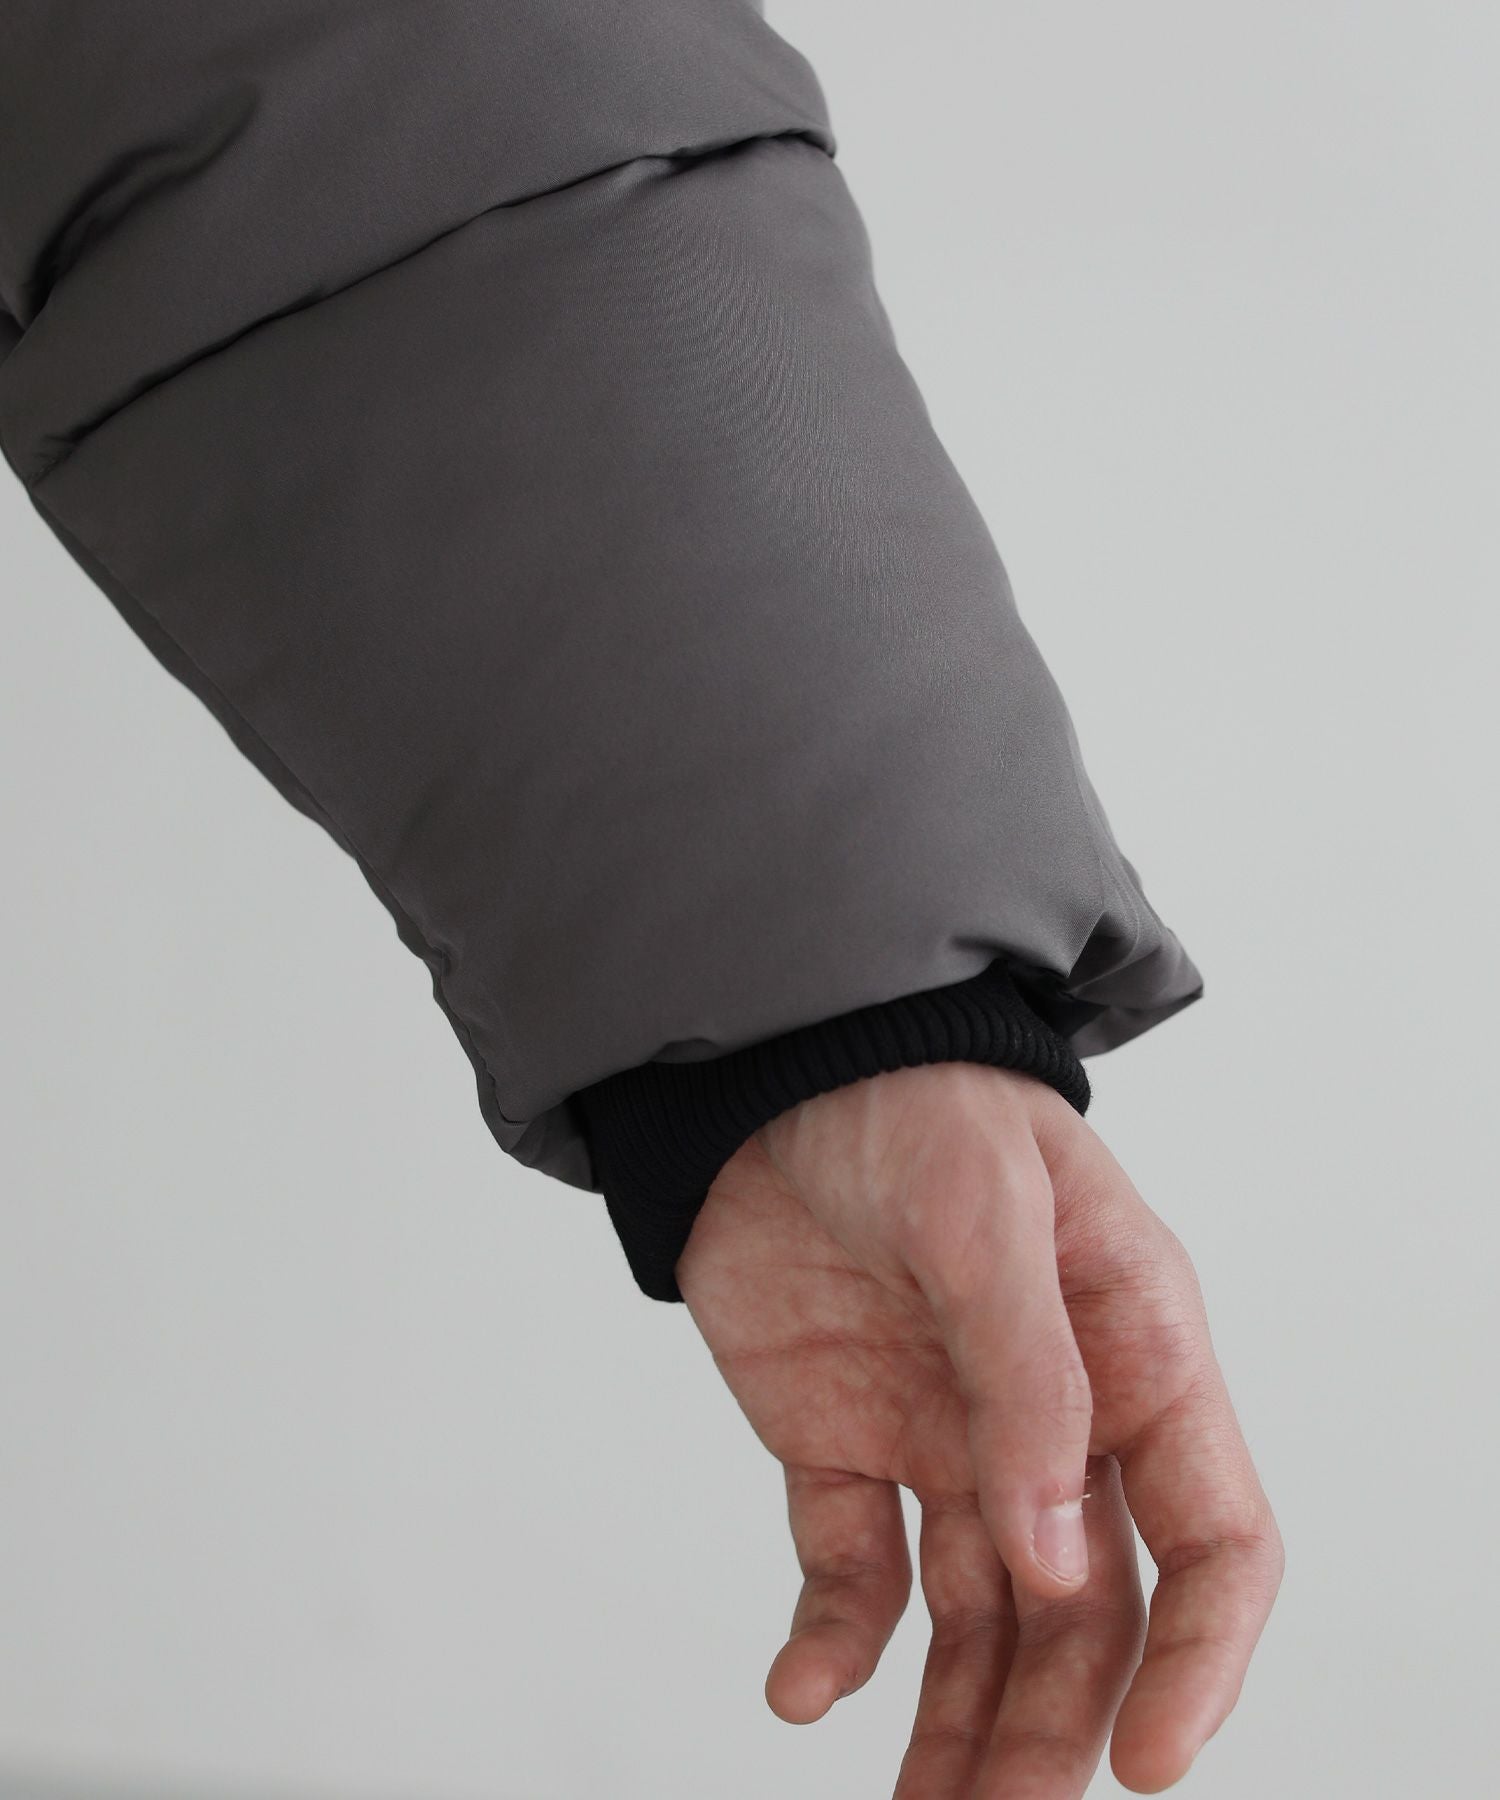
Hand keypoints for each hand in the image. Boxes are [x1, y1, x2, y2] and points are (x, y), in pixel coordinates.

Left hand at [678, 1063, 1281, 1795]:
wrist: (773, 1072)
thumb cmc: (912, 1103)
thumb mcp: (988, 1213)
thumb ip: (1029, 1376)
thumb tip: (1060, 1560)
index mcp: (1137, 1354)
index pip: (1214, 1537)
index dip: (1200, 1660)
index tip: (1146, 1765)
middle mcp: (1056, 1419)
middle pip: (1087, 1615)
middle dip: (1056, 1730)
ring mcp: (949, 1439)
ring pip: (978, 1623)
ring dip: (955, 1727)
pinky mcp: (846, 1446)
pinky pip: (852, 1569)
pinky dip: (834, 1641)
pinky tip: (799, 1693)